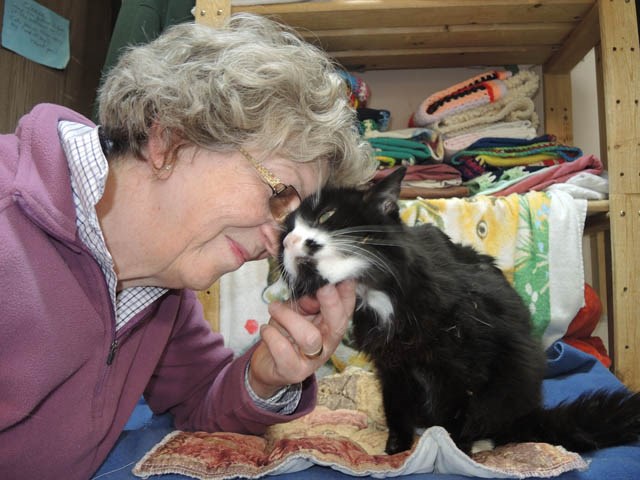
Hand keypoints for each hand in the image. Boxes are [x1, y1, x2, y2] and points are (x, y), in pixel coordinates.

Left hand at [248, 280, 355, 398]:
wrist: (269, 366)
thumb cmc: (286, 334)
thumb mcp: (297, 312)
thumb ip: (307, 300)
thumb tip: (315, 287)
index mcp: (331, 326)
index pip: (346, 308)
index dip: (347, 292)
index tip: (343, 275)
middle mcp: (328, 343)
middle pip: (338, 324)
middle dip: (331, 302)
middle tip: (322, 286)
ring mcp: (313, 360)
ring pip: (309, 337)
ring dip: (288, 317)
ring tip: (274, 308)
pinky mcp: (294, 371)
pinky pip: (283, 350)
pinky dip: (271, 334)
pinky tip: (266, 329)